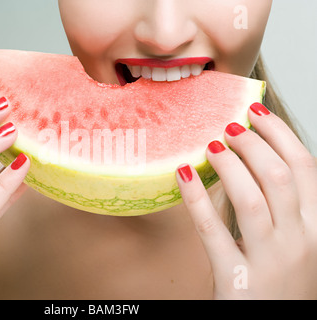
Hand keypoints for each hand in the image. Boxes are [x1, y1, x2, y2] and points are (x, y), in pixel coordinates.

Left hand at [176, 102, 316, 298]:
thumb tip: (245, 160)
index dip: (280, 133)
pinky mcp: (237, 279)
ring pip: (250, 199)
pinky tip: (182, 175)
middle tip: (228, 128)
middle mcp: (300, 241)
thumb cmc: (279, 280)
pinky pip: (212, 230)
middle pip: (278, 176)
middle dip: (252, 143)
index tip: (255, 112)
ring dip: (228, 165)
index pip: (304, 168)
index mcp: (316, 227)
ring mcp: (270, 261)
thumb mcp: (292, 241)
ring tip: (210, 146)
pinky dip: (196, 198)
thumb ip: (278, 205)